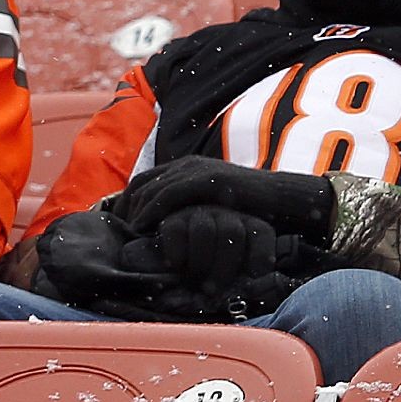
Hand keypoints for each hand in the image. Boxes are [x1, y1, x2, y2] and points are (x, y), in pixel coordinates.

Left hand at [121, 155, 335, 239]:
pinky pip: (169, 194)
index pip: (144, 182)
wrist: (282, 200)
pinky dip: (152, 211)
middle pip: (141, 184)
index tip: (121, 228)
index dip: (127, 204)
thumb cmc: (249, 209)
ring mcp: (198, 170)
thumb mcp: (213, 207)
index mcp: (187, 168)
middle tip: (118, 235)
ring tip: (128, 236)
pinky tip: (144, 228)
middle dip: (125, 208)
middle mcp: (188, 165)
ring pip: (151, 188)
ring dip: (135, 212)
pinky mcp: (207, 180)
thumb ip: (192, 210)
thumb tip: (171, 230)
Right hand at [152, 204, 282, 290]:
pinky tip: (175, 268)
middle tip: (213, 291)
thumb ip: (249, 283)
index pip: (260, 232)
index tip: (254, 278)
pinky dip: (176, 253)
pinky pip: (175, 231)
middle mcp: (225, 217)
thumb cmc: (210, 278)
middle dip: (224, 266)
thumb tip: (261, 288)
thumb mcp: (233, 280)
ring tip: (194, 281)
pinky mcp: (172, 220)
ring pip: (203, 230)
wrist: (174, 269)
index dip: (260, 255)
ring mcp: (198, 215)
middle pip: (232, 232)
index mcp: (247, 228)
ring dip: (199, 262)